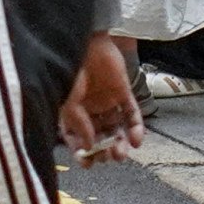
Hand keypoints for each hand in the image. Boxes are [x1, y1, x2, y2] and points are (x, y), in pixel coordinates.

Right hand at [59, 34, 143, 164]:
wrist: (86, 39)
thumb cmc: (70, 66)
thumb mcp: (68, 99)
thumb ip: (78, 123)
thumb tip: (89, 146)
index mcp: (71, 110)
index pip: (77, 137)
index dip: (81, 151)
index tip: (87, 164)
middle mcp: (89, 108)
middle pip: (99, 136)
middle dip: (104, 149)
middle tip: (108, 158)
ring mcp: (107, 100)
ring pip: (116, 128)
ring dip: (120, 143)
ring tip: (122, 153)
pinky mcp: (122, 91)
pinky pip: (132, 114)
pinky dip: (136, 128)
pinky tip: (136, 140)